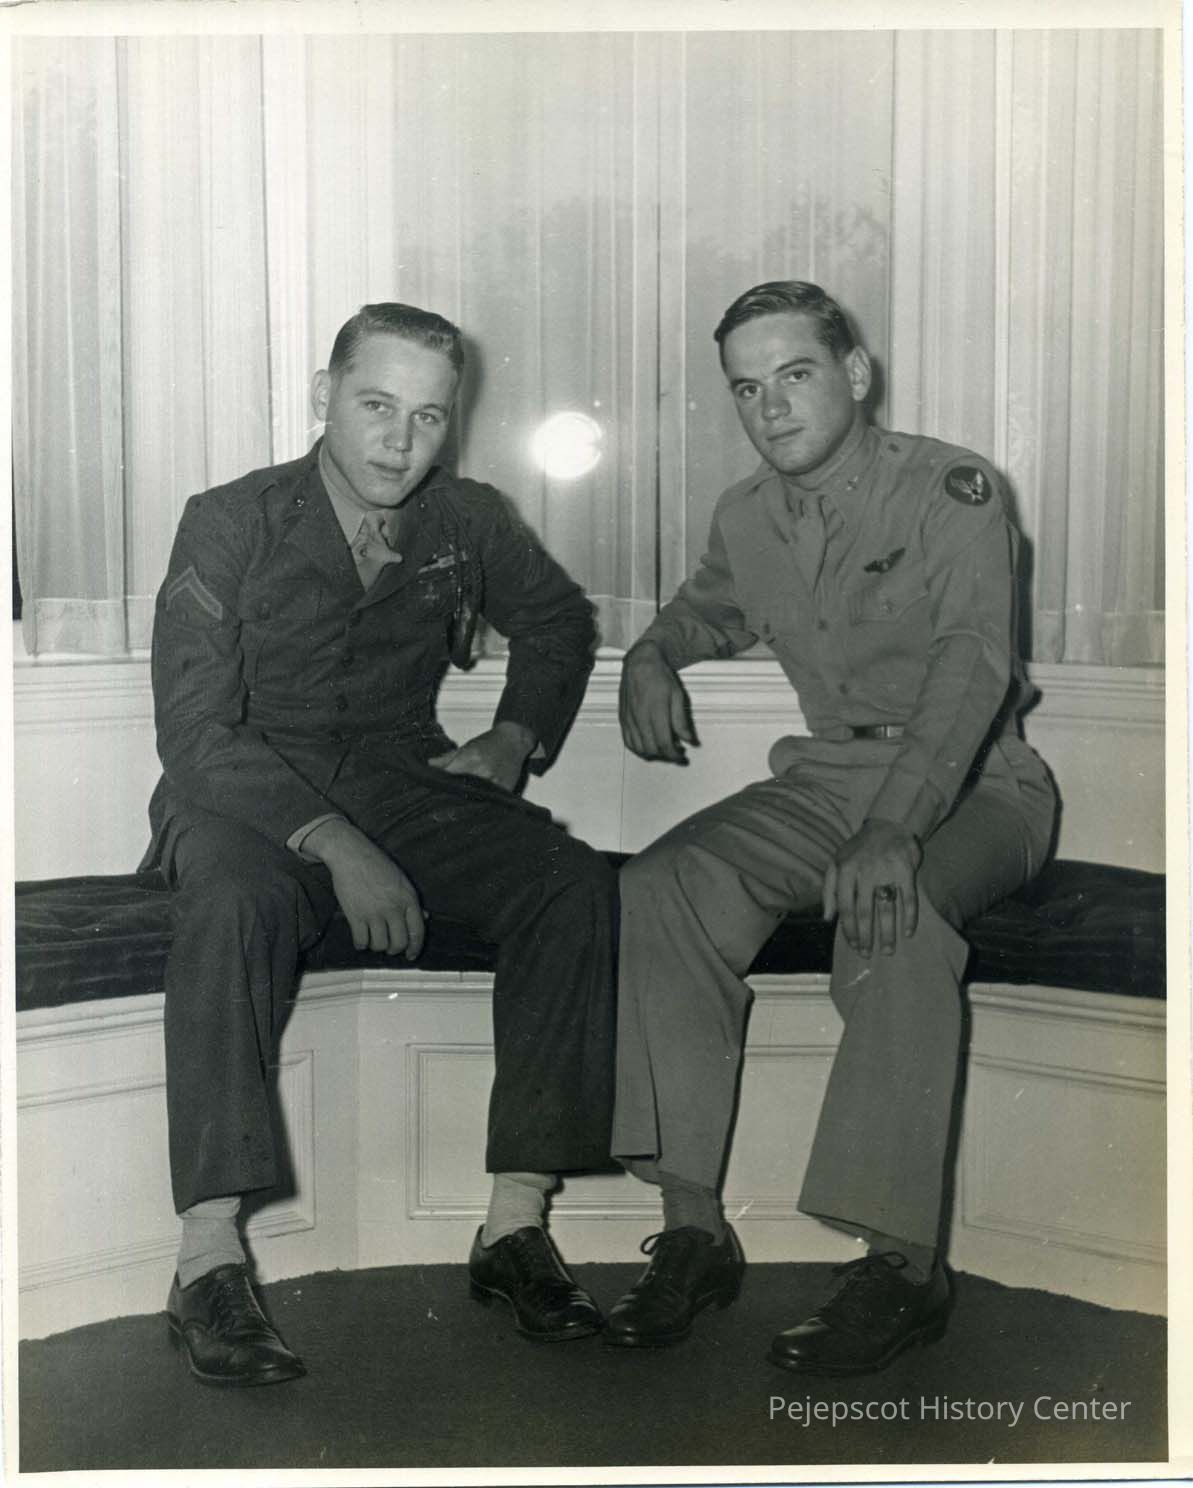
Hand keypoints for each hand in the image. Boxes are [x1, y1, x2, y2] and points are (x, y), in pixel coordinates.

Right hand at [301, 819, 424, 958]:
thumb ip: (412, 901)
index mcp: (408, 899)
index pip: (417, 931)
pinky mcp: (355, 915)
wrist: (351, 855)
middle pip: (399, 943)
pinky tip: (361, 938)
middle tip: (390, 948)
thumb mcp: (402, 880)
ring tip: (374, 939)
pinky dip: (361, 944)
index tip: (411, 955)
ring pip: (380, 945)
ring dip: (377, 946)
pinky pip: (361, 941)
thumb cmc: (378, 865)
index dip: (415, 948)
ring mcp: (374, 913)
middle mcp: (393, 908)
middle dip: (395, 950)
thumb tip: (425, 917)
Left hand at [429, 721, 535, 792]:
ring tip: (466, 796)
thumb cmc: (491, 742)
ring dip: (469, 798)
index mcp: (472, 759)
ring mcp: (496, 782)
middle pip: (462, 790)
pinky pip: (490, 800)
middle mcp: (484, 771)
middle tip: (450, 795)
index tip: (438, 787)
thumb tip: (430, 764)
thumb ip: (448, 757)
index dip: (443, 783)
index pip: (451, 776)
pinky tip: (480, 797)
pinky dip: (484, 799)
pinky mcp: (506, 790)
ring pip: (476, 797)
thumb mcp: (468, 746)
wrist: (514, 740)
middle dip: (455, 792)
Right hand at [619, 641, 696, 763]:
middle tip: (676, 752)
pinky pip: (628, 742)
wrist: (640, 662)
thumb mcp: (677, 696)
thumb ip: (681, 721)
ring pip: (639, 748)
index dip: (674, 755)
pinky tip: (648, 745)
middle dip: (665, 756)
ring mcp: (629, 719)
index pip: (664, 743)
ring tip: (663, 749)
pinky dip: (638, 749)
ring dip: (652, 754)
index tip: (681, 756)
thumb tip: (689, 740)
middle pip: (651, 749)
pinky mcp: (623, 718)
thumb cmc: (660, 676)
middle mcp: (640, 717)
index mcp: (655, 711)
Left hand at [822, 818, 922, 957]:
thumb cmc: (859, 849)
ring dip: (887, 932)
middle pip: (864, 912)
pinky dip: (909, 917)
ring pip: (886, 908)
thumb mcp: (836, 862)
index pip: (845, 907)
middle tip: (867, 953)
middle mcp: (864, 872)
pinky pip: (908, 898)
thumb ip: (828, 890)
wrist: (888, 824)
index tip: (853, 945)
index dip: (848, 929)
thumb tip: (827, 918)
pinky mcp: (906, 871)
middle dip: (865, 936)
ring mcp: (886, 871)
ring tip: (887, 950)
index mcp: (845, 871)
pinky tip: (908, 932)